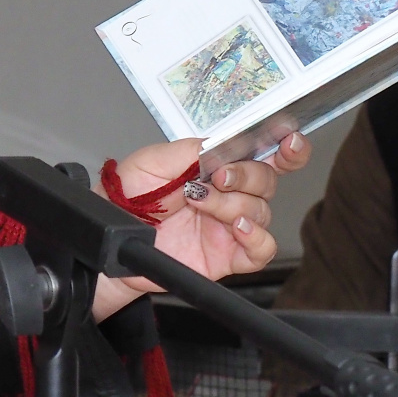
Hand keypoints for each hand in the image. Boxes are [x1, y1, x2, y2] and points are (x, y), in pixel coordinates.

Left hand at [91, 132, 311, 318]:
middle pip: (266, 181)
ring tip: (202, 204)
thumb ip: (188, 151)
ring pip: (260, 211)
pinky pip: (262, 249)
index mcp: (214, 168)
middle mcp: (228, 195)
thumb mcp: (150, 163)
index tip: (287, 140)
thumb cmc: (125, 199)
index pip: (262, 154)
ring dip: (234, 204)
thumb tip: (219, 146)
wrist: (109, 239)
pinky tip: (236, 228)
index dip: (285, 147)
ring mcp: (228, 226)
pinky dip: (257, 237)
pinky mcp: (227, 256)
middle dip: (246, 175)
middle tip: (218, 178)